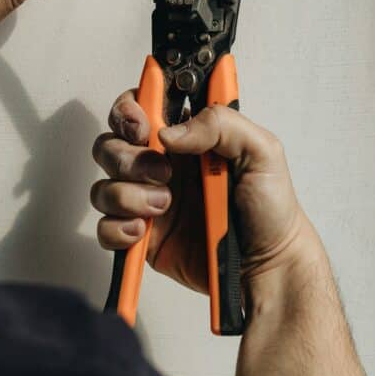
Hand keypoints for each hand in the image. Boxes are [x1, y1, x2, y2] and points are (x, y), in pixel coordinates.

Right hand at [90, 91, 321, 295]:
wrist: (267, 268)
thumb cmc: (271, 211)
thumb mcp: (263, 152)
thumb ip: (221, 124)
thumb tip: (169, 132)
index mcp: (187, 138)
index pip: (141, 107)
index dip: (130, 110)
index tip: (142, 126)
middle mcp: (161, 165)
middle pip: (111, 144)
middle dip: (127, 157)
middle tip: (163, 173)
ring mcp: (146, 200)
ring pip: (103, 186)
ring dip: (127, 195)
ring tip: (163, 207)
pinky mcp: (141, 236)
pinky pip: (105, 227)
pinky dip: (117, 229)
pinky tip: (143, 232)